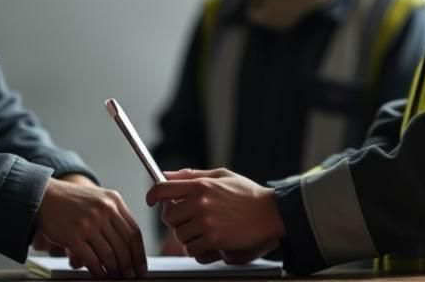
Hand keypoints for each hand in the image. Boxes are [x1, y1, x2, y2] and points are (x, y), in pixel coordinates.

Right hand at [35, 178, 146, 278]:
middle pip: (124, 245)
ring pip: (109, 254)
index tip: (141, 266)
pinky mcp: (73, 235)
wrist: (45, 196)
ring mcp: (88, 223)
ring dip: (115, 270)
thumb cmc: (72, 200)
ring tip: (117, 277)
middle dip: (129, 266)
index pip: (134, 232)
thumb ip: (115, 215)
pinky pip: (92, 259)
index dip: (139, 253)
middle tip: (130, 276)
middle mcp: (103, 210)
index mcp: (113, 201)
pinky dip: (99, 271)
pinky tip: (101, 276)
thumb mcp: (99, 198)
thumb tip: (130, 244)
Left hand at [145, 168, 283, 259]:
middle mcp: (200, 202)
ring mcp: (206, 222)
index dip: (152, 196)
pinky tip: (211, 242)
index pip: (163, 189)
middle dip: (175, 221)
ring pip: (180, 236)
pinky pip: (193, 250)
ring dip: (188, 236)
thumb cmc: (248, 194)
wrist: (272, 213)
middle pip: (168, 217)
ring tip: (204, 231)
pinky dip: (199, 249)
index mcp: (200, 184)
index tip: (151, 201)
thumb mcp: (221, 175)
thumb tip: (166, 175)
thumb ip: (192, 175)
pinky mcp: (215, 240)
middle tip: (189, 220)